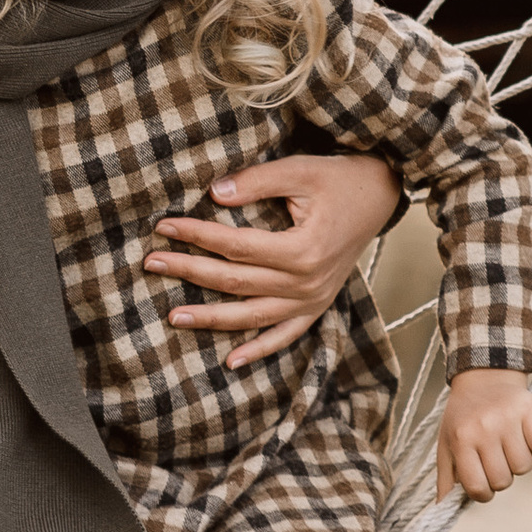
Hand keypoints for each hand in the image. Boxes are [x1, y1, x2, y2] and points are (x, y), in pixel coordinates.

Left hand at [143, 149, 403, 370]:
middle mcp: (308, 283)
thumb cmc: (338, 180)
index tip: (164, 226)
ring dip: (212, 319)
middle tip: (151, 263)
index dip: (197, 236)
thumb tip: (214, 193)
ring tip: (174, 316)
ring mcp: (313, 299)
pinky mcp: (317, 306)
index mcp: (303, 249)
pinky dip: (259, 350)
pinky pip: (285, 335)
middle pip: (236, 283)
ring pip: (253, 316)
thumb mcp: (300, 170)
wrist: (379, 195)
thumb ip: (256, 182)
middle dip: (189, 272)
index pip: (236, 246)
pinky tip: (231, 361)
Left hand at [436, 368, 531, 504]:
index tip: (484, 482)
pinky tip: (525, 435)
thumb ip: (446, 479)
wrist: (484, 379)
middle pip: (503, 481)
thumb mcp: (446, 446)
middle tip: (496, 456)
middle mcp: (484, 427)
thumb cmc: (463, 419)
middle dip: (500, 475)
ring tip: (509, 444)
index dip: (483, 493)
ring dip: (518, 461)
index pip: (477, 487)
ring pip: (523, 467)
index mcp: (461, 439)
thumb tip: (441, 510)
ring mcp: (509, 417)